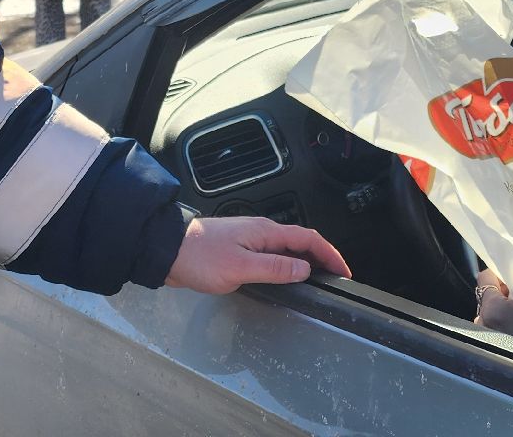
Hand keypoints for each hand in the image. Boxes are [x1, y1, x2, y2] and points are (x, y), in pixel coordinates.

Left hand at [164, 216, 351, 294]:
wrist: (167, 251)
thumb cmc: (201, 257)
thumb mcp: (241, 267)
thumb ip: (275, 268)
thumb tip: (305, 268)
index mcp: (266, 232)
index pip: (309, 239)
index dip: (330, 254)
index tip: (345, 272)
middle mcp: (261, 232)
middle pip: (301, 242)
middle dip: (323, 258)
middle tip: (336, 278)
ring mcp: (250, 240)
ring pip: (287, 249)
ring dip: (305, 261)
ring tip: (317, 280)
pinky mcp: (239, 250)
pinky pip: (272, 256)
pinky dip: (287, 265)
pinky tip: (285, 278)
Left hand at [473, 234, 512, 356]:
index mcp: (493, 310)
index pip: (484, 278)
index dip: (500, 272)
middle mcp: (484, 325)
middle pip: (487, 295)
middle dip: (504, 290)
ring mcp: (489, 340)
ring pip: (490, 311)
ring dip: (506, 306)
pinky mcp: (496, 349)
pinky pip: (494, 326)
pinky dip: (506, 320)